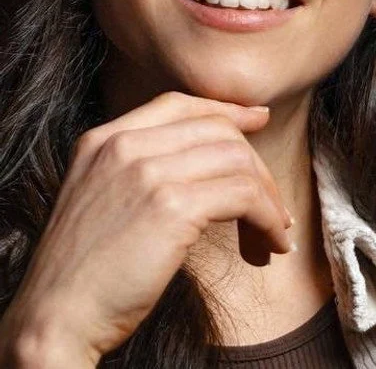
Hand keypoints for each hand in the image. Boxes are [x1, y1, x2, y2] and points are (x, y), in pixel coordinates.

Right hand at [4, 92, 291, 362]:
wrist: (55, 317)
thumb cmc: (84, 271)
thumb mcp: (100, 197)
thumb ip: (139, 169)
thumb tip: (205, 164)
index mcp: (104, 139)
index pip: (178, 104)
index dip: (226, 109)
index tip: (258, 119)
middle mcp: (124, 145)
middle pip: (216, 129)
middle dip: (255, 165)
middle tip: (272, 204)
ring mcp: (147, 171)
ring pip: (236, 159)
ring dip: (268, 196)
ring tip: (274, 231)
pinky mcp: (171, 206)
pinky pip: (243, 195)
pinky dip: (267, 218)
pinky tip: (270, 242)